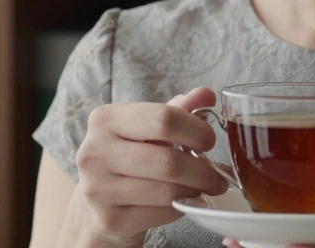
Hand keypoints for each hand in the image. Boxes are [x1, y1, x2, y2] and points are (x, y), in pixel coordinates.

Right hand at [65, 88, 229, 246]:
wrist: (96, 205)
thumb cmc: (128, 159)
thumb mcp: (147, 129)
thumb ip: (177, 109)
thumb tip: (206, 94)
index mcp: (105, 119)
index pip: (164, 118)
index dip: (197, 130)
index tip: (210, 140)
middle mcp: (95, 152)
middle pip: (168, 161)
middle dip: (203, 170)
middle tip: (219, 175)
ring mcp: (99, 188)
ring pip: (167, 191)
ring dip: (196, 190)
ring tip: (205, 187)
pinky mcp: (109, 219)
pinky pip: (161, 213)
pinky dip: (180, 208)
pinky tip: (182, 202)